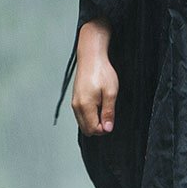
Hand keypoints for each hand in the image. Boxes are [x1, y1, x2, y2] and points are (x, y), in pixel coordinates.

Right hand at [71, 19, 118, 135]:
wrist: (91, 57)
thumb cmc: (101, 72)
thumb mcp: (111, 93)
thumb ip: (108, 113)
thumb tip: (107, 129)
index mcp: (85, 106)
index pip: (93, 130)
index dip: (104, 129)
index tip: (111, 120)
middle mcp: (77, 106)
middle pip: (86, 129)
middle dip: (99, 127)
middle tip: (109, 115)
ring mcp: (75, 103)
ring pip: (83, 122)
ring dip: (94, 120)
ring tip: (104, 105)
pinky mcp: (75, 99)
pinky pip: (81, 115)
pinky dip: (90, 114)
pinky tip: (98, 103)